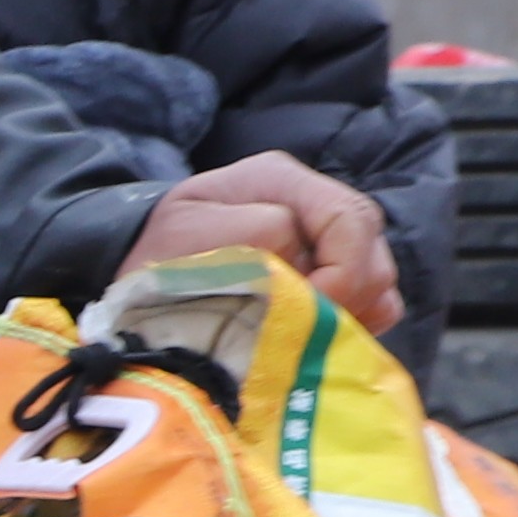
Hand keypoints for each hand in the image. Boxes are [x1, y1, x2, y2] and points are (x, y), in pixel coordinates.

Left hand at [121, 152, 404, 329]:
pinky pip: (369, 304)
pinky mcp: (328, 275)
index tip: (311, 313)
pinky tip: (311, 337)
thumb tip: (301, 255)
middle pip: (373, 250)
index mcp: (281, 179)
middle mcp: (312, 203)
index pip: (349, 219)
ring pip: (378, 281)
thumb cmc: (158, 249)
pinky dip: (350, 324)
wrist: (139, 268)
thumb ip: (252, 235)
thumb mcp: (189, 233)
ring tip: (303, 335)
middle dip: (349, 296)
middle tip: (304, 331)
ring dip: (351, 313)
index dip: (343, 273)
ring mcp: (325, 240)